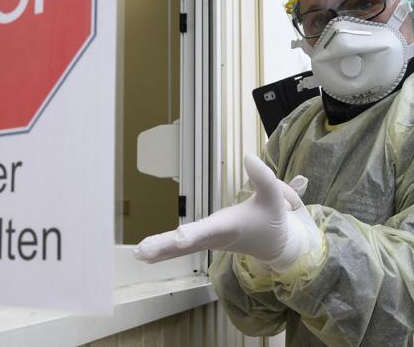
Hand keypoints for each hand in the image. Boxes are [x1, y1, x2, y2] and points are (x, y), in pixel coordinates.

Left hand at [134, 154, 319, 271]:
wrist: (274, 245)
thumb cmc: (271, 219)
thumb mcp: (274, 197)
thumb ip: (264, 177)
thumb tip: (248, 156)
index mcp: (230, 226)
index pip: (211, 228)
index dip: (194, 233)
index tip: (179, 238)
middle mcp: (215, 236)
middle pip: (186, 243)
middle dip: (165, 247)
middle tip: (142, 252)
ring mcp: (207, 241)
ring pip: (180, 247)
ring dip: (160, 251)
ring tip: (139, 254)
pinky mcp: (204, 241)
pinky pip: (180, 248)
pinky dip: (164, 252)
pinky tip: (145, 257)